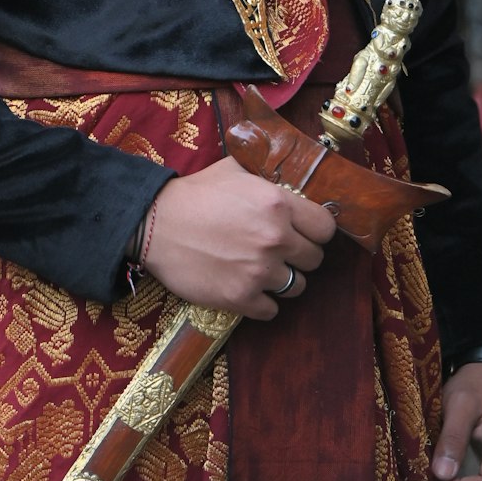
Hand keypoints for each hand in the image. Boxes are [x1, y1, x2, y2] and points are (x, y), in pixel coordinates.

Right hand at [143, 155, 336, 318]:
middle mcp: (274, 238)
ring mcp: (258, 271)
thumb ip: (266, 175)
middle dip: (300, 256)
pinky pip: (272, 310)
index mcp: (277, 204)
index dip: (316, 231)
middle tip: (279, 251)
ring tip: (262, 270)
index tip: (304, 232)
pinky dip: (262, 302)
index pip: (326, 228)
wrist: (155, 224)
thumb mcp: (235, 169)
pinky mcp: (240, 298)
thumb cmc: (195, 193)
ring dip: (284, 280)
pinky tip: (247, 287)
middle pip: (315, 260)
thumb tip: (287, 177)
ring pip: (298, 287)